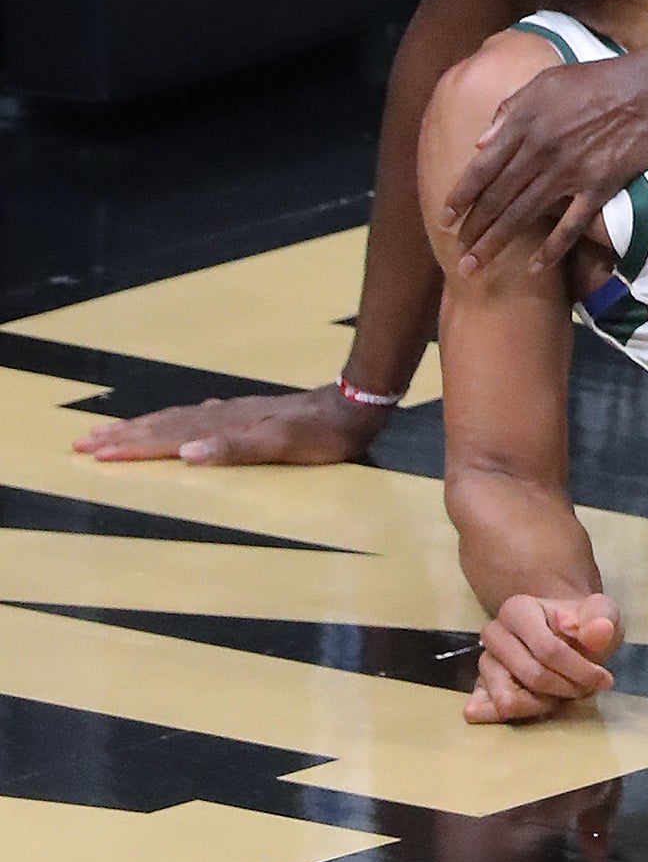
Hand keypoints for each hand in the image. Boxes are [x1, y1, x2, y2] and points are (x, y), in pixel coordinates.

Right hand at [73, 383, 383, 465]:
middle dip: (121, 435)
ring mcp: (234, 414)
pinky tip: (180, 426)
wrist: (353, 407)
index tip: (90, 453)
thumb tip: (184, 453)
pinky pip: (198, 418)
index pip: (165, 437)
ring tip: (111, 431)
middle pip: (161, 425)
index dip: (128, 447)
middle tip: (80, 442)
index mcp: (222, 427)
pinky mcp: (249, 415)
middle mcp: (221, 417)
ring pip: (177, 420)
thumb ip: (234, 449)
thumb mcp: (280, 446)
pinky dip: (176, 423)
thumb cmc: (320, 436)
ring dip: (142, 427)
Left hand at [443, 55, 647, 274]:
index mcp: (525, 124)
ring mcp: (570, 172)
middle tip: (458, 254)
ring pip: (524, 215)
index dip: (461, 196)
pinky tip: (535, 267)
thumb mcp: (546, 81)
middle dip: (474, 229)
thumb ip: (511, 109)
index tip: (446, 219)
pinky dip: (552, 248)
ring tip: (477, 266)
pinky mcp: (599, 187)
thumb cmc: (598, 79)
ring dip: (497, 243)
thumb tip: (481, 142)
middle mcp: (541, 151)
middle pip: (498, 198)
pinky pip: (571, 225)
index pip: (482, 168)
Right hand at [464, 592, 622, 722]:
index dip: (580, 670)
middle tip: (584, 687)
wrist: (568, 636)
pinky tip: (540, 704)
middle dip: (565, 687)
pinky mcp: (480, 688)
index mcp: (517, 609)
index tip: (604, 679)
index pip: (548, 649)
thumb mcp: (602, 614)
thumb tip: (598, 633)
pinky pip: (488, 712)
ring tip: (562, 692)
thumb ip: (602, 619)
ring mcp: (485, 663)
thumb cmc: (582, 625)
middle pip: (533, 676)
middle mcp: (493, 634)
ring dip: (543, 703)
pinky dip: (518, 714)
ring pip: (509, 700)